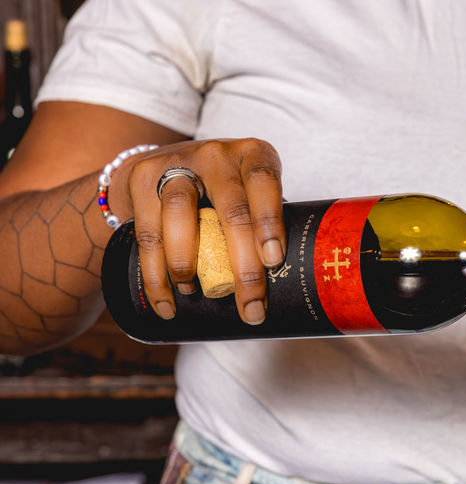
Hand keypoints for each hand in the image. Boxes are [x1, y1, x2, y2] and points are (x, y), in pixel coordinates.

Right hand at [108, 138, 284, 324]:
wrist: (160, 164)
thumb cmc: (220, 190)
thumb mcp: (247, 192)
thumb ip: (260, 224)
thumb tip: (280, 284)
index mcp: (253, 155)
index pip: (264, 182)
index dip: (270, 221)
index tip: (273, 260)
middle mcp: (217, 155)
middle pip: (232, 209)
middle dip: (243, 265)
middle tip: (250, 304)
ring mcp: (177, 162)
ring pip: (180, 214)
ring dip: (187, 264)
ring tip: (194, 294)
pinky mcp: (142, 179)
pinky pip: (148, 233)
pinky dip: (155, 275)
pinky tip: (166, 301)